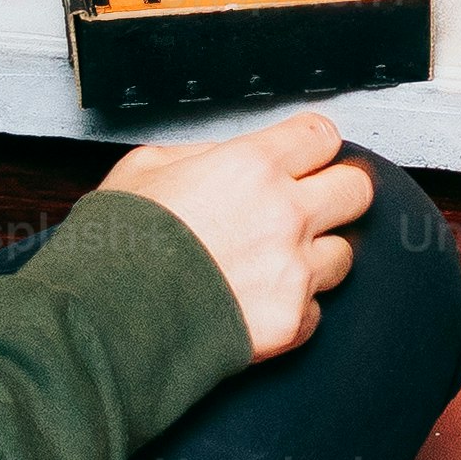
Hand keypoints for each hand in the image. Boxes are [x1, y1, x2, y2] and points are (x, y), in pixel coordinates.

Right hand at [101, 109, 376, 361]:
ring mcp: (293, 271)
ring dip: (315, 257)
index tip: (306, 159)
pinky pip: (317, 311)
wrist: (104, 324)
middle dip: (335, 194)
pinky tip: (257, 304)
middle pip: (356, 189)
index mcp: (252, 167)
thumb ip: (201, 154)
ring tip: (272, 266)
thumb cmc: (114, 248)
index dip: (312, 147)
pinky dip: (294, 309)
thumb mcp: (145, 168)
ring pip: (343, 254)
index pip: (322, 136)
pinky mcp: (291, 321)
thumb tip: (226, 157)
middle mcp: (284, 214)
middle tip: (310, 207)